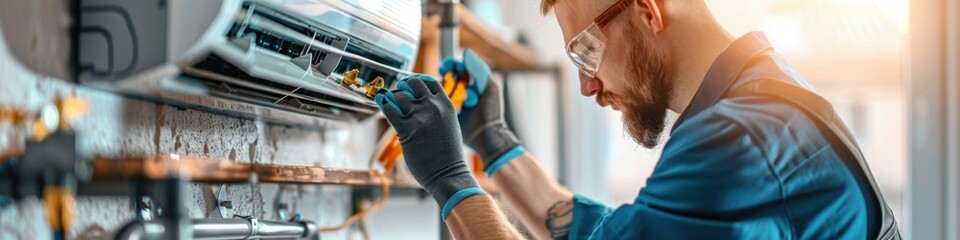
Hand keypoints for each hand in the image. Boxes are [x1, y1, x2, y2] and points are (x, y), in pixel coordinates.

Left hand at [374, 75, 484, 219]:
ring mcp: (420, 118)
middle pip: (412, 83)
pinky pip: (388, 109)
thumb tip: (419, 103)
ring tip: (390, 105)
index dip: (416, 81)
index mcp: (446, 105)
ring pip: (398, 95)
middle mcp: (433, 107)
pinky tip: (380, 101)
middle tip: (398, 95)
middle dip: (403, 87)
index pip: (429, 81)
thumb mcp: (449, 125)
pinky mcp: (406, 130)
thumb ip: (437, 112)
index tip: (409, 86)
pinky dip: (382, 102)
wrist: (449, 174)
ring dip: (391, 98)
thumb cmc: (448, 155)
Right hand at [440, 49, 523, 175]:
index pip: (457, 66)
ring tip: (461, 99)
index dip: (452, 64)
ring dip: (449, 90)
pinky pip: (436, 100)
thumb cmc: (492, 112)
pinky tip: (454, 105)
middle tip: (450, 78)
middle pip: (446, 75)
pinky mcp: (444, 110)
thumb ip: (479, 69)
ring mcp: (452, 99)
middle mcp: (460, 88)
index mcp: (472, 81)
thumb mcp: (489, 88)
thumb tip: (465, 53)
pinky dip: (442, 100)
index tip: (451, 66)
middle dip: (448, 76)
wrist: (486, 136)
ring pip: (440, 87)